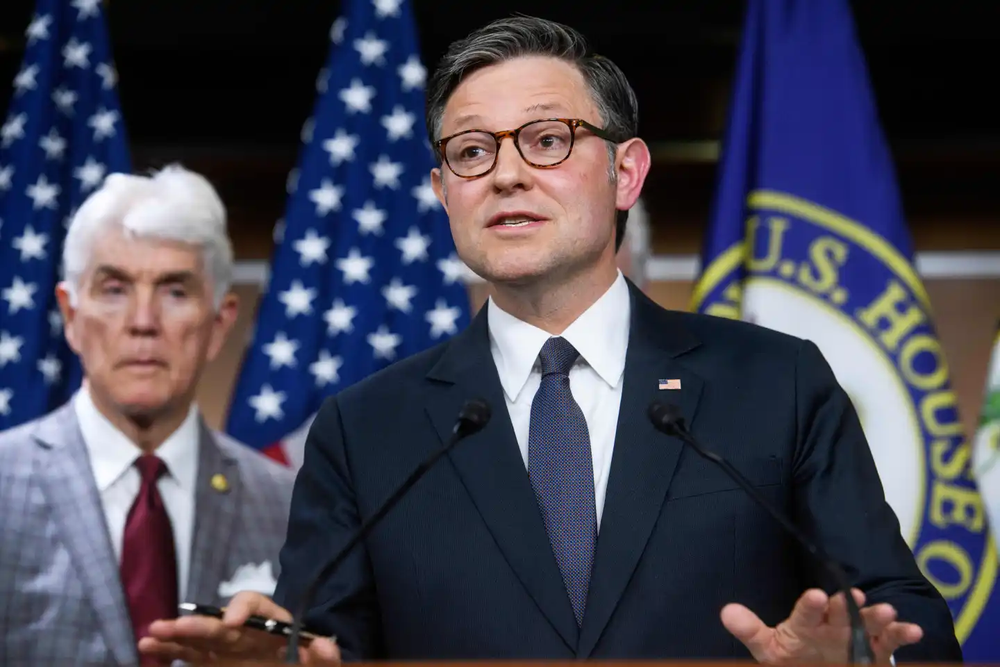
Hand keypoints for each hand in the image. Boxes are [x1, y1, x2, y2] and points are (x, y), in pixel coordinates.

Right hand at [138, 591, 341, 664]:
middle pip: (219, 624)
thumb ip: (325, 656)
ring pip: (198, 639)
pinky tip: (150, 649)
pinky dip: (171, 653)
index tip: (231, 623)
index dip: (241, 608)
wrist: (294, 662)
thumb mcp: (322, 659)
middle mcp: (244, 631)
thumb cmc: (308, 658)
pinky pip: (192, 656)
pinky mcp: (214, 662)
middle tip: (175, 625)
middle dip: (198, 625)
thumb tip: (325, 645)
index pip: (254, 604)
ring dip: (175, 637)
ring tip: (152, 634)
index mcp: (270, 623)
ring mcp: (227, 648)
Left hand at [721, 587, 922, 663]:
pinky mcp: (876, 651)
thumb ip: (751, 631)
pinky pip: (891, 641)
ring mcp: (856, 636)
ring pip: (869, 622)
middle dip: (847, 605)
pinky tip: (914, 631)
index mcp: (806, 621)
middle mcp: (833, 624)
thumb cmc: (793, 656)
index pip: (806, 611)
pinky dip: (903, 634)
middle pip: (841, 612)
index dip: (810, 604)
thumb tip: (727, 612)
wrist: (816, 666)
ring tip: (886, 611)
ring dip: (878, 616)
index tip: (813, 596)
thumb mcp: (769, 648)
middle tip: (855, 596)